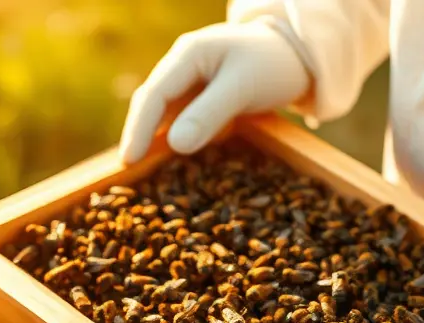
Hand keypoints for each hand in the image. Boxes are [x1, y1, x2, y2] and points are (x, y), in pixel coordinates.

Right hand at [119, 20, 310, 163]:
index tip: (129, 159)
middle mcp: (183, 64)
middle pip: (152, 102)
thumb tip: (174, 145)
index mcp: (188, 54)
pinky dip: (174, 137)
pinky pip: (182, 117)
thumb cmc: (273, 63)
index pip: (154, 94)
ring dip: (153, 138)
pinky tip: (167, 157)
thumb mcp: (243, 87)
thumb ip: (209, 114)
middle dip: (138, 134)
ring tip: (139, 168)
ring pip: (164, 111)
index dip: (138, 128)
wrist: (298, 53)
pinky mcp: (203, 95)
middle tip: (126, 169)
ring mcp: (191, 79)